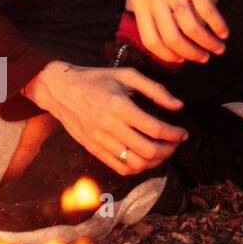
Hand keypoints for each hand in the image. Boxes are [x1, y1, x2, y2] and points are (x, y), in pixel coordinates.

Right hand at [24, 61, 187, 174]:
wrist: (59, 89)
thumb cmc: (94, 79)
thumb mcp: (125, 75)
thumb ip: (154, 89)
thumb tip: (178, 106)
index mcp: (119, 105)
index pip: (156, 129)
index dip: (176, 134)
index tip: (182, 133)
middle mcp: (109, 125)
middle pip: (149, 150)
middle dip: (169, 149)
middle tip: (174, 143)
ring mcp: (100, 140)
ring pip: (137, 163)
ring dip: (155, 161)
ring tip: (160, 151)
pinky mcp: (93, 148)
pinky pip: (121, 168)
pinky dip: (137, 168)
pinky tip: (143, 157)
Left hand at [127, 0, 228, 63]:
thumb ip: (149, 7)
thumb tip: (162, 36)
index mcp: (137, 0)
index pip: (150, 40)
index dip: (169, 55)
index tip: (183, 61)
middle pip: (171, 38)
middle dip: (191, 54)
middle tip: (204, 58)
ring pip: (191, 26)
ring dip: (207, 43)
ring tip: (218, 48)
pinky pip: (206, 9)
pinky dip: (217, 25)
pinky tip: (224, 32)